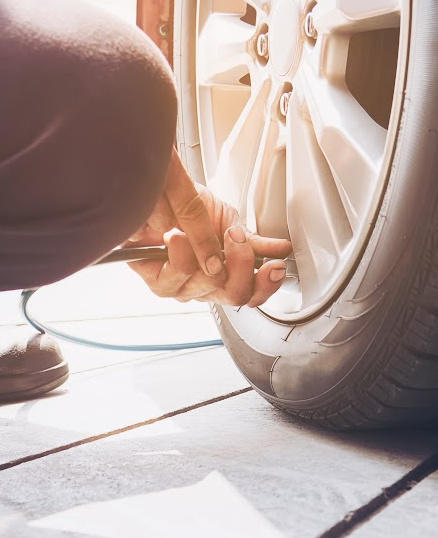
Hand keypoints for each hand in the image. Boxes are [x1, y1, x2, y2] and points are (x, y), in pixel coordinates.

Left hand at [125, 149, 291, 306]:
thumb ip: (253, 241)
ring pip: (210, 282)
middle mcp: (205, 290)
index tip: (276, 265)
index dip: (267, 285)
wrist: (156, 200)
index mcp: (225, 279)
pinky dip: (183, 250)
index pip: (252, 296)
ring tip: (206, 228)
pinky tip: (180, 235)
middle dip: (243, 263)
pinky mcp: (158, 283)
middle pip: (235, 295)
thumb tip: (282, 249)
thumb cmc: (187, 213)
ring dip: (214, 249)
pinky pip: (180, 272)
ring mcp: (182, 289)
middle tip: (237, 237)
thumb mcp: (228, 223)